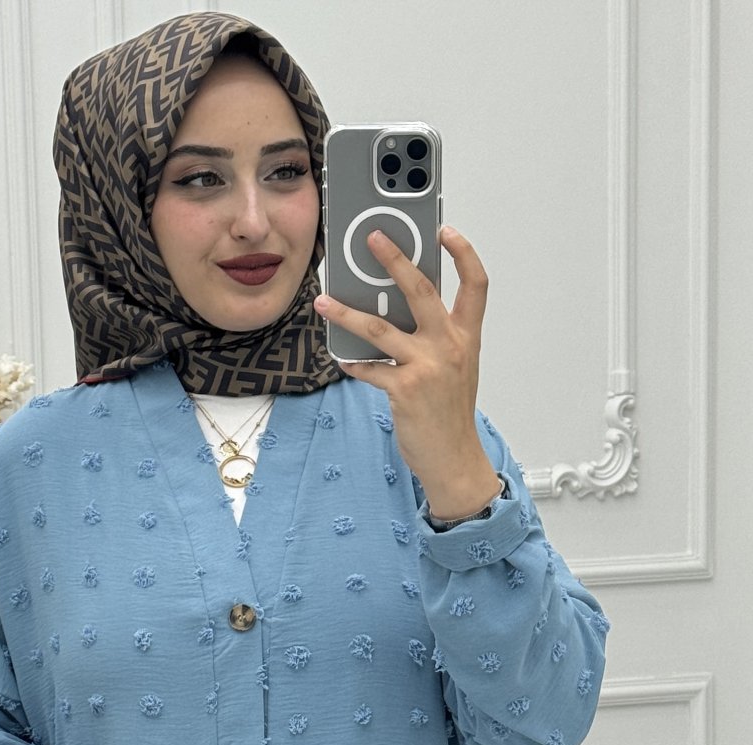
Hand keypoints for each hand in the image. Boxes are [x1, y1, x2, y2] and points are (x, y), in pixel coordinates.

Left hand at [314, 225, 499, 518]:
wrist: (453, 458)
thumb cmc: (450, 413)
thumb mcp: (454, 368)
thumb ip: (435, 338)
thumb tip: (396, 311)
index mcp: (466, 337)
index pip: (475, 285)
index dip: (463, 253)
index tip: (445, 230)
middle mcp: (448, 346)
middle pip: (421, 290)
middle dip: (395, 259)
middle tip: (373, 238)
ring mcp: (426, 367)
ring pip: (380, 328)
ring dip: (347, 313)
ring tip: (324, 302)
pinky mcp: (404, 389)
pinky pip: (368, 368)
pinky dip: (353, 363)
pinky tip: (342, 358)